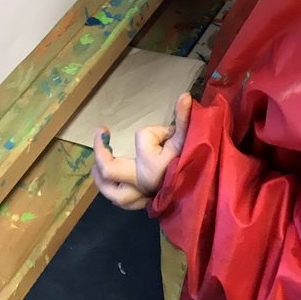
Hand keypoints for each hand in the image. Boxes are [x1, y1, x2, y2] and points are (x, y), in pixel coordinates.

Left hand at [92, 93, 192, 209]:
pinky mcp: (142, 204)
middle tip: (101, 134)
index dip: (156, 130)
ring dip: (101, 177)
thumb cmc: (194, 164)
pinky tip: (112, 182)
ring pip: (111, 191)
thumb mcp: (189, 139)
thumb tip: (184, 96)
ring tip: (96, 164)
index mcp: (151, 165)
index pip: (142, 136)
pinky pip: (121, 201)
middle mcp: (140, 181)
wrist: (204, 195)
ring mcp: (140, 195)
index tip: (169, 133)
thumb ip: (184, 118)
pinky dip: (113, 191)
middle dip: (100, 151)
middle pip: (109, 169)